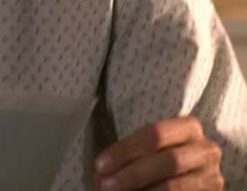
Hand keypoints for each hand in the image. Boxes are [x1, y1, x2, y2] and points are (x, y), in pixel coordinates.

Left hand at [94, 116, 222, 189]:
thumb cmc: (158, 159)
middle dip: (133, 174)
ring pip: (174, 186)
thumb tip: (100, 175)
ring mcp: (212, 177)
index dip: (125, 150)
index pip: (154, 134)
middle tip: (106, 185)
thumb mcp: (147, 151)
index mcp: (187, 128)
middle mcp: (206, 150)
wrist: (187, 177)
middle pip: (168, 161)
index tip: (100, 165)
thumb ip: (127, 157)